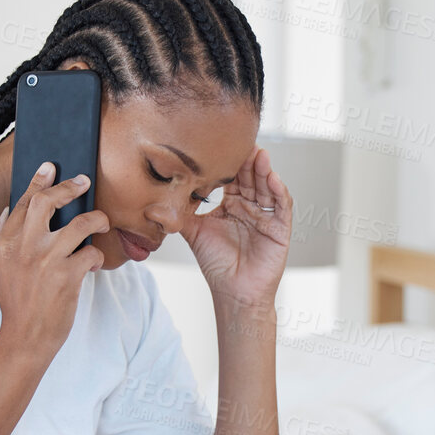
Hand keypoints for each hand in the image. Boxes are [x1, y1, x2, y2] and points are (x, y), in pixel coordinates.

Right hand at [0, 162, 106, 354]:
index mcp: (5, 242)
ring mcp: (47, 260)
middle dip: (70, 187)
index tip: (51, 167)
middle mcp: (25, 246)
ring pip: (81, 223)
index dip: (38, 181)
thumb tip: (9, 210)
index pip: (24, 202)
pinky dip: (97, 257)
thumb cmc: (14, 303)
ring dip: (97, 219)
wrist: (25, 337)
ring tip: (102, 223)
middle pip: (49, 202)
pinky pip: (91, 253)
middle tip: (84, 182)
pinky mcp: (67, 276)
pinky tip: (95, 264)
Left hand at [181, 146, 291, 307]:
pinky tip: (272, 179)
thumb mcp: (194, 233)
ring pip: (267, 187)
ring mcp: (267, 216)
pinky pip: (282, 206)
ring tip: (259, 154)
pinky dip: (279, 191)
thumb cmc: (217, 265)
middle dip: (248, 160)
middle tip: (243, 141)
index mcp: (231, 204)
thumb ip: (178, 215)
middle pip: (251, 177)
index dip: (229, 161)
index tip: (221, 143)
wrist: (233, 293)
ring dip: (264, 170)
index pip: (232, 177)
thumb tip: (152, 203)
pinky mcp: (280, 229)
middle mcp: (250, 207)